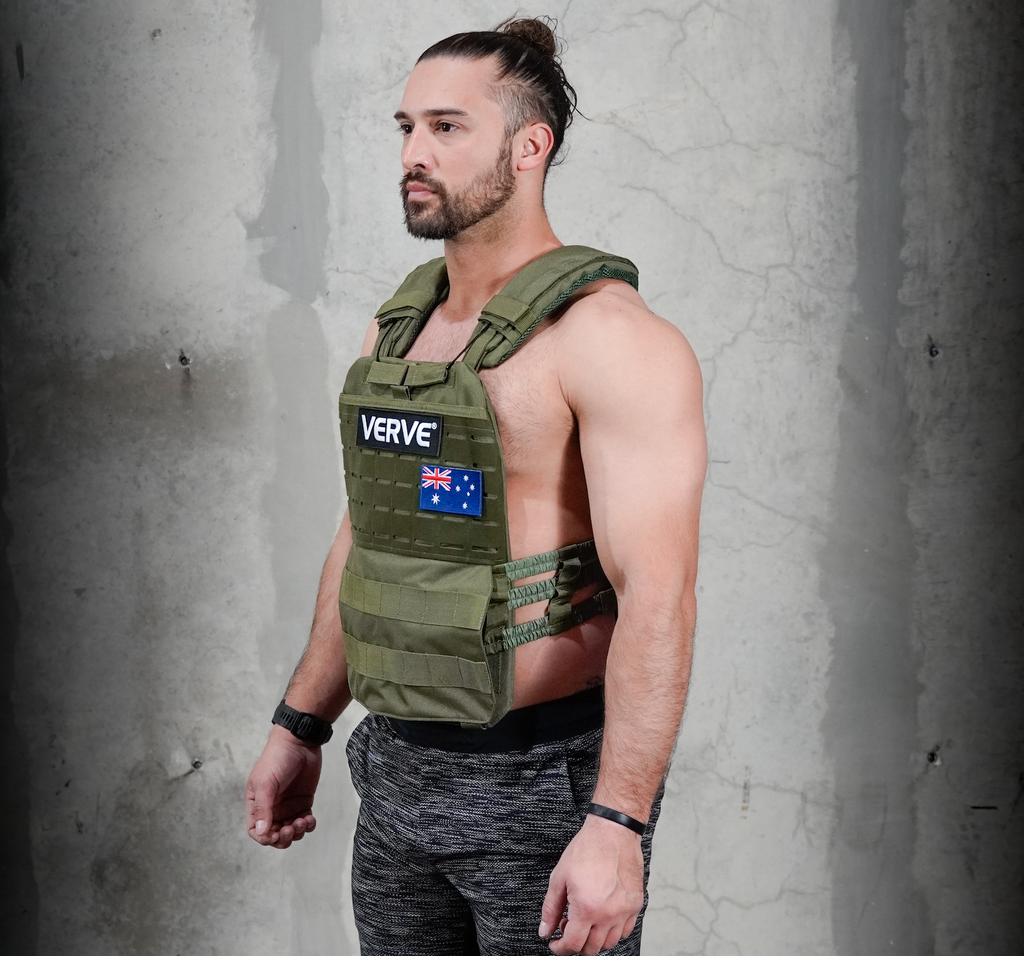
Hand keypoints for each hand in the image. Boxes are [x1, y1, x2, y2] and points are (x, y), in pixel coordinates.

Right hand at [245, 725, 322, 848]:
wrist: (300, 742)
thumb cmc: (277, 758)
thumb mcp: (265, 783)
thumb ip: (263, 808)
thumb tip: (261, 832)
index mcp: (257, 803)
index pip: (256, 830)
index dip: (265, 837)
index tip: (276, 834)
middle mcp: (272, 807)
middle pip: (274, 834)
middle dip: (283, 837)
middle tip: (291, 829)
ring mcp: (288, 805)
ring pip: (290, 831)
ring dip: (297, 832)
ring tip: (303, 821)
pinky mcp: (303, 801)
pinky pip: (304, 821)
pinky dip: (308, 825)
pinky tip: (309, 818)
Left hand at [539, 814, 644, 954]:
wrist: (613, 832)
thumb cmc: (587, 849)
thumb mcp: (559, 877)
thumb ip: (550, 908)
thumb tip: (545, 931)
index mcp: (587, 908)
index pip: (573, 944)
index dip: (560, 948)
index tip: (555, 943)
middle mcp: (608, 914)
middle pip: (591, 948)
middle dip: (576, 943)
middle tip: (568, 925)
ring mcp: (625, 911)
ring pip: (609, 943)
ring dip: (594, 939)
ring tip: (585, 919)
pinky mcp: (636, 904)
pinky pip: (625, 931)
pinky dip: (612, 931)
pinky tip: (602, 917)